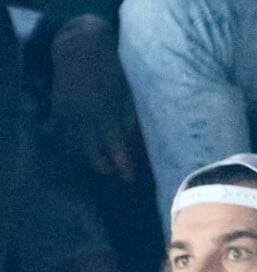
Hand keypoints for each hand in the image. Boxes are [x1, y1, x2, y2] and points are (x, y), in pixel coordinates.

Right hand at [50, 15, 137, 181]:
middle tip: (115, 170)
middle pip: (92, 152)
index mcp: (105, 110)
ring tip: (104, 161)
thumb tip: (133, 146)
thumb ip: (130, 120)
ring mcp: (67, 112)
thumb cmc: (113, 69)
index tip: (129, 178)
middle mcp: (83, 114)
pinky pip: (65, 134)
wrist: (80, 45)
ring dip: (90, 156)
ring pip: (76, 146)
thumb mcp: (129, 93)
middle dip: (104, 165)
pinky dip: (76, 143)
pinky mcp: (58, 108)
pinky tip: (87, 147)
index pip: (114, 146)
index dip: (122, 165)